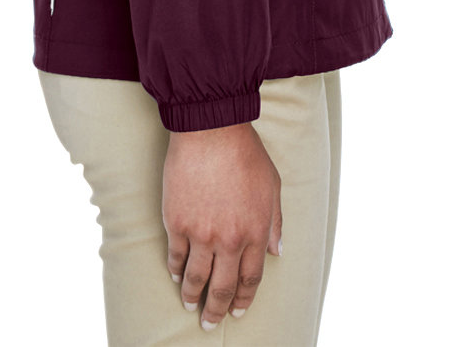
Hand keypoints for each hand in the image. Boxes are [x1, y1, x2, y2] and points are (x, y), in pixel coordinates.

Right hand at [162, 121, 282, 329]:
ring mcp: (201, 233)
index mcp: (255, 232)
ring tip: (189, 305)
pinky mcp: (177, 222)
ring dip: (192, 296)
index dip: (244, 298)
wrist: (212, 130)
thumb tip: (276, 252)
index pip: (251, 278)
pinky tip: (176, 275)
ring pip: (196, 278)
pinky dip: (176, 269)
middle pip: (222, 286)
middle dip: (216, 309)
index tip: (237, 309)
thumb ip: (275, 223)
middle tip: (209, 322)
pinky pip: (176, 256)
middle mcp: (229, 239)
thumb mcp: (273, 186)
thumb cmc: (245, 153)